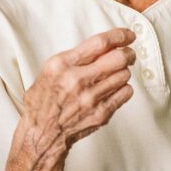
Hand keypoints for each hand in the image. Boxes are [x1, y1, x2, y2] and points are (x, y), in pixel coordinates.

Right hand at [3, 27, 135, 170]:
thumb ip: (73, 59)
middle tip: (128, 54)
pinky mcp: (101, 113)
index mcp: (61, 65)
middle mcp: (77, 79)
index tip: (128, 35)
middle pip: (118, 57)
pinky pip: (125, 93)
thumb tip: (103, 46)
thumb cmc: (44, 102)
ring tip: (116, 74)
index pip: (100, 43)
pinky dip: (124, 88)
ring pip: (124, 75)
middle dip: (128, 54)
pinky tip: (115, 89)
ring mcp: (90, 98)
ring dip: (124, 72)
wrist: (41, 136)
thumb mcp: (49, 72)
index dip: (119, 36)